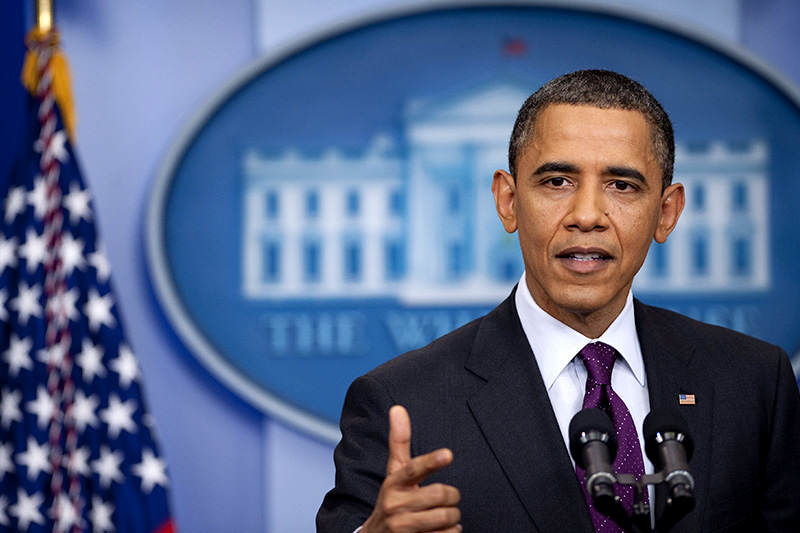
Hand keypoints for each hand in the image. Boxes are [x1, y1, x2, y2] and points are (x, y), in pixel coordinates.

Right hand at [361, 405, 460, 532]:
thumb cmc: (393, 499)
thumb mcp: (394, 473)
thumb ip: (399, 442)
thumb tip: (397, 407)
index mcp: (393, 483)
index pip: (413, 469)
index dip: (431, 461)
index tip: (448, 454)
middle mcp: (395, 505)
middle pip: (440, 494)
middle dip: (452, 497)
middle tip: (450, 498)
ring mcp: (403, 528)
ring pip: (447, 517)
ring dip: (453, 517)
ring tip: (444, 516)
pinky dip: (451, 532)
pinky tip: (441, 531)